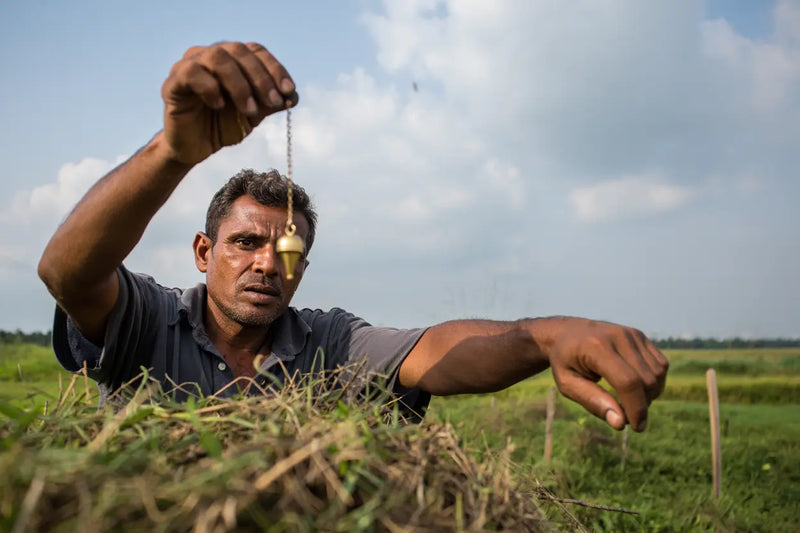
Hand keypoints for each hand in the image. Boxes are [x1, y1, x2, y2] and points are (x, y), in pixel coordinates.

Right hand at [160, 42, 297, 164]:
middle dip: (261, 77)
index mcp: (231, 59)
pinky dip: (210, 88)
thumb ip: (270, 103)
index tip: (288, 91)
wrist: (195, 149)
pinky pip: (191, 73)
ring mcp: (189, 65)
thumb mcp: (253, 115)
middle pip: (239, 50)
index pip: (256, 51)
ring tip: (248, 109)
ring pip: (217, 56)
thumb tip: (293, 96)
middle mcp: (210, 56)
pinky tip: (219, 106)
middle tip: (273, 102)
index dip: (275, 68)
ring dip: (239, 83)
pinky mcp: (173, 83)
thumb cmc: (223, 126)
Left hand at [544, 318, 668, 431]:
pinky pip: (661, 364)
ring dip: (650, 395)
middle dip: (642, 404)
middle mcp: (618, 336)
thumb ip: (592, 401)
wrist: (566, 332)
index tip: (636, 427)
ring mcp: (632, 334)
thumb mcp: (567, 384)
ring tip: (628, 400)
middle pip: (646, 380)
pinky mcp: (640, 335)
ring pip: (658, 373)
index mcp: (596, 347)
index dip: (636, 408)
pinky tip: (636, 388)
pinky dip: (654, 382)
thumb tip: (620, 423)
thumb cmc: (565, 361)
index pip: (627, 381)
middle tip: (624, 414)